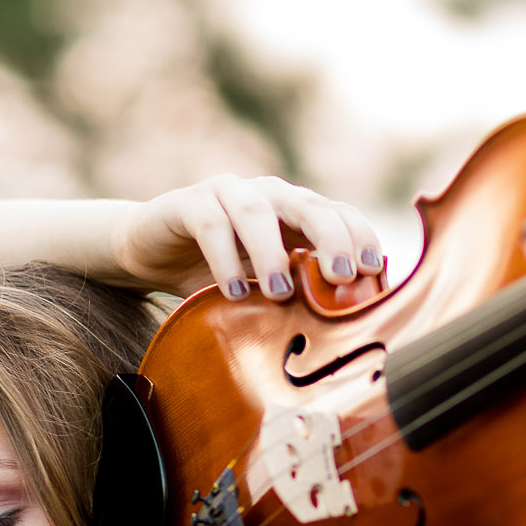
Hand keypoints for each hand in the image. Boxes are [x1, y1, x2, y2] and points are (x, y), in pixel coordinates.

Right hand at [111, 174, 385, 300]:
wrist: (152, 254)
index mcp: (296, 212)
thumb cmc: (223, 275)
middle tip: (341, 276)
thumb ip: (303, 295)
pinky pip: (210, 225)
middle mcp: (267, 195)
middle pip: (308, 205)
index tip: (373, 270)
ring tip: (280, 294)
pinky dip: (224, 259)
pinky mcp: (187, 204)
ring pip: (257, 214)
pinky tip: (234, 292)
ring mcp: (227, 194)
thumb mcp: (268, 287)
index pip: (339, 213)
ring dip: (273, 254)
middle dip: (330, 238)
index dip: (359, 236)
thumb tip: (350, 331)